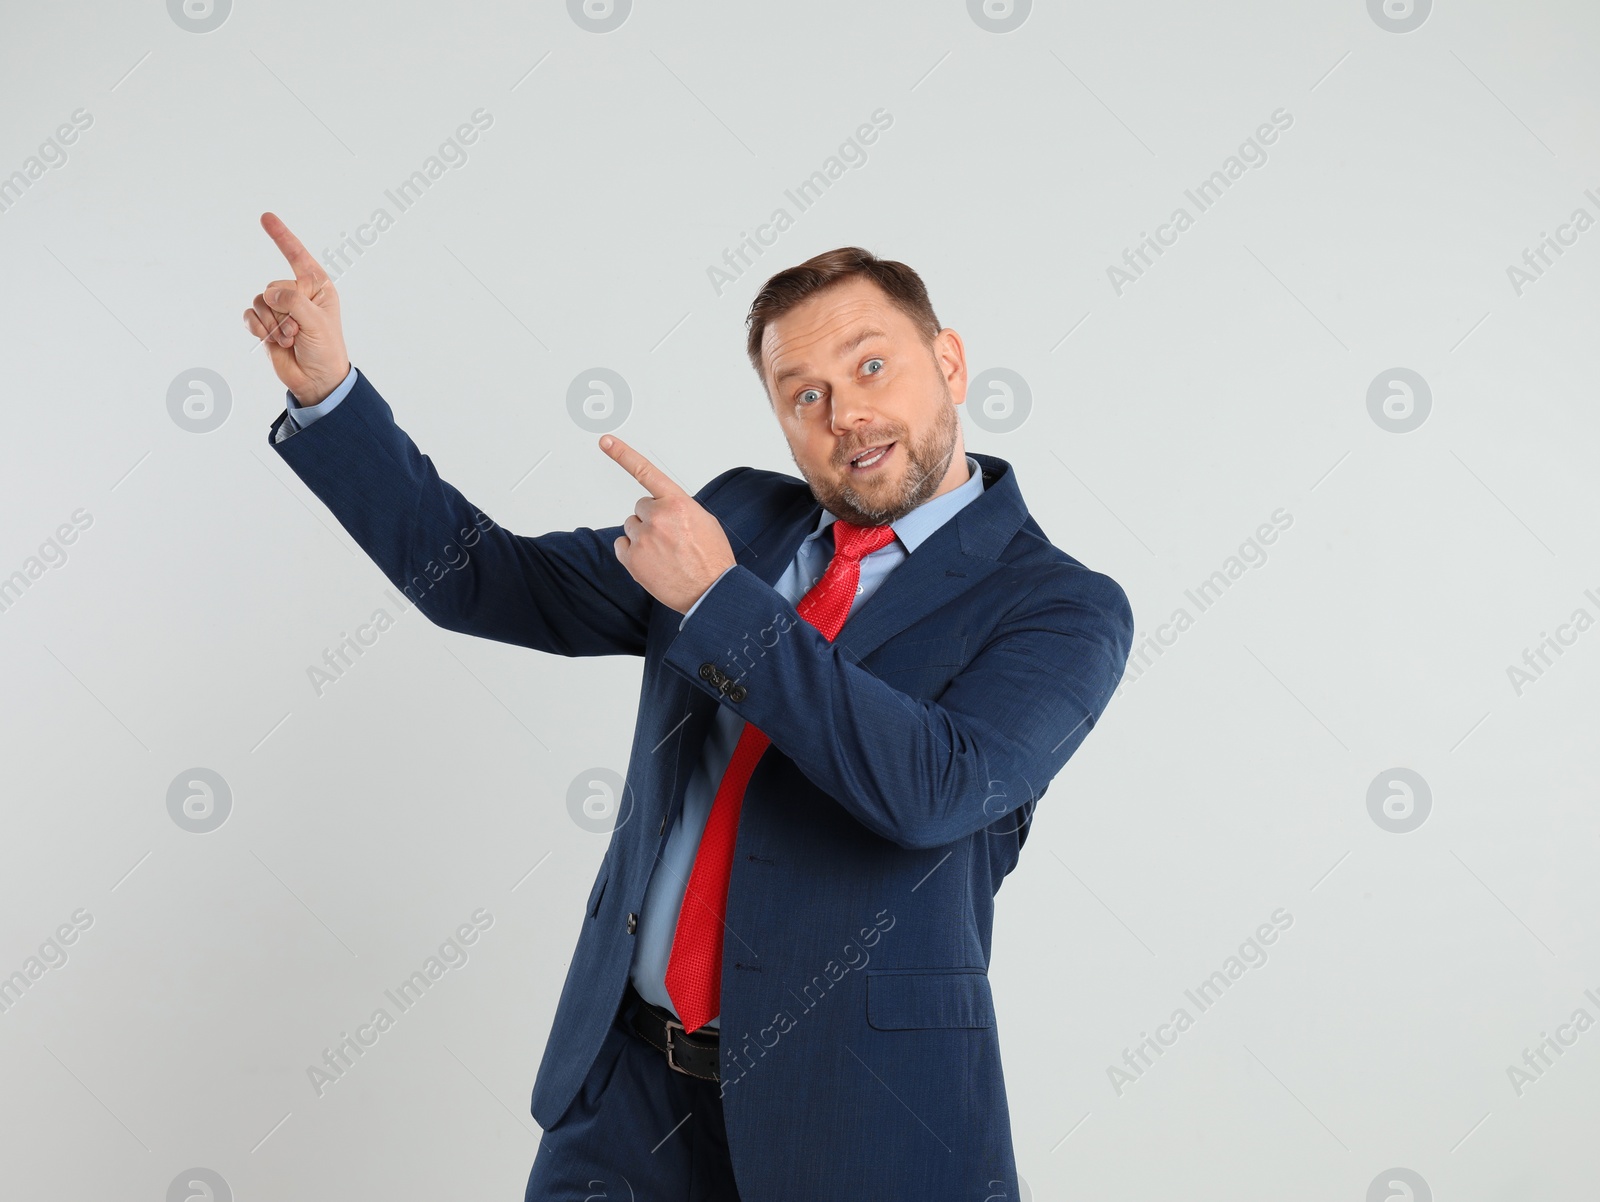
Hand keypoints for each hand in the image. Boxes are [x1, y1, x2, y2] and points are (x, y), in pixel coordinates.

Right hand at [242, 212, 350, 404]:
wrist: (315, 380)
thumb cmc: (325, 350)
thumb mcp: (317, 322)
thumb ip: (294, 302)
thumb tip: (269, 294)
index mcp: (317, 287)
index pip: (298, 256)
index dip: (282, 237)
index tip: (266, 217)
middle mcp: (298, 294)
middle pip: (275, 286)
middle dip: (284, 312)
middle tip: (299, 332)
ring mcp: (281, 308)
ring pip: (261, 300)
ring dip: (273, 324)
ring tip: (290, 339)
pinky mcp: (266, 323)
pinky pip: (250, 314)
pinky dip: (258, 327)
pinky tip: (269, 339)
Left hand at [601, 435, 735, 614]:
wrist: (711, 592)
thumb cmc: (711, 558)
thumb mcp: (704, 521)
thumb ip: (679, 507)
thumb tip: (664, 507)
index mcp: (678, 503)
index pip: (645, 472)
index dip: (622, 454)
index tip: (605, 441)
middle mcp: (658, 517)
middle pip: (640, 507)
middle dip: (652, 518)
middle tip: (671, 538)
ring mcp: (643, 539)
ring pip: (631, 526)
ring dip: (644, 536)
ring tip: (664, 553)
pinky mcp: (632, 559)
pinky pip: (622, 545)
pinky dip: (633, 553)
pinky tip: (652, 562)